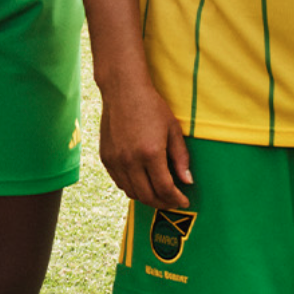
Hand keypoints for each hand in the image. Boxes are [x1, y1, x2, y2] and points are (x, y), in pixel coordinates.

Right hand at [100, 79, 191, 209]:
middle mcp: (130, 160)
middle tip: (172, 201)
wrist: (123, 90)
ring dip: (147, 198)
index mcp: (150, 153)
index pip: (165, 189)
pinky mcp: (106, 157)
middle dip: (163, 203)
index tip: (184, 201)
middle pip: (147, 196)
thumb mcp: (172, 129)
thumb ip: (181, 157)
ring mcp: (115, 160)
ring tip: (158, 193)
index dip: (176, 199)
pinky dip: (132, 187)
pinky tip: (141, 182)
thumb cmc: (151, 106)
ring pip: (132, 192)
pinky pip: (119, 182)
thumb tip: (188, 181)